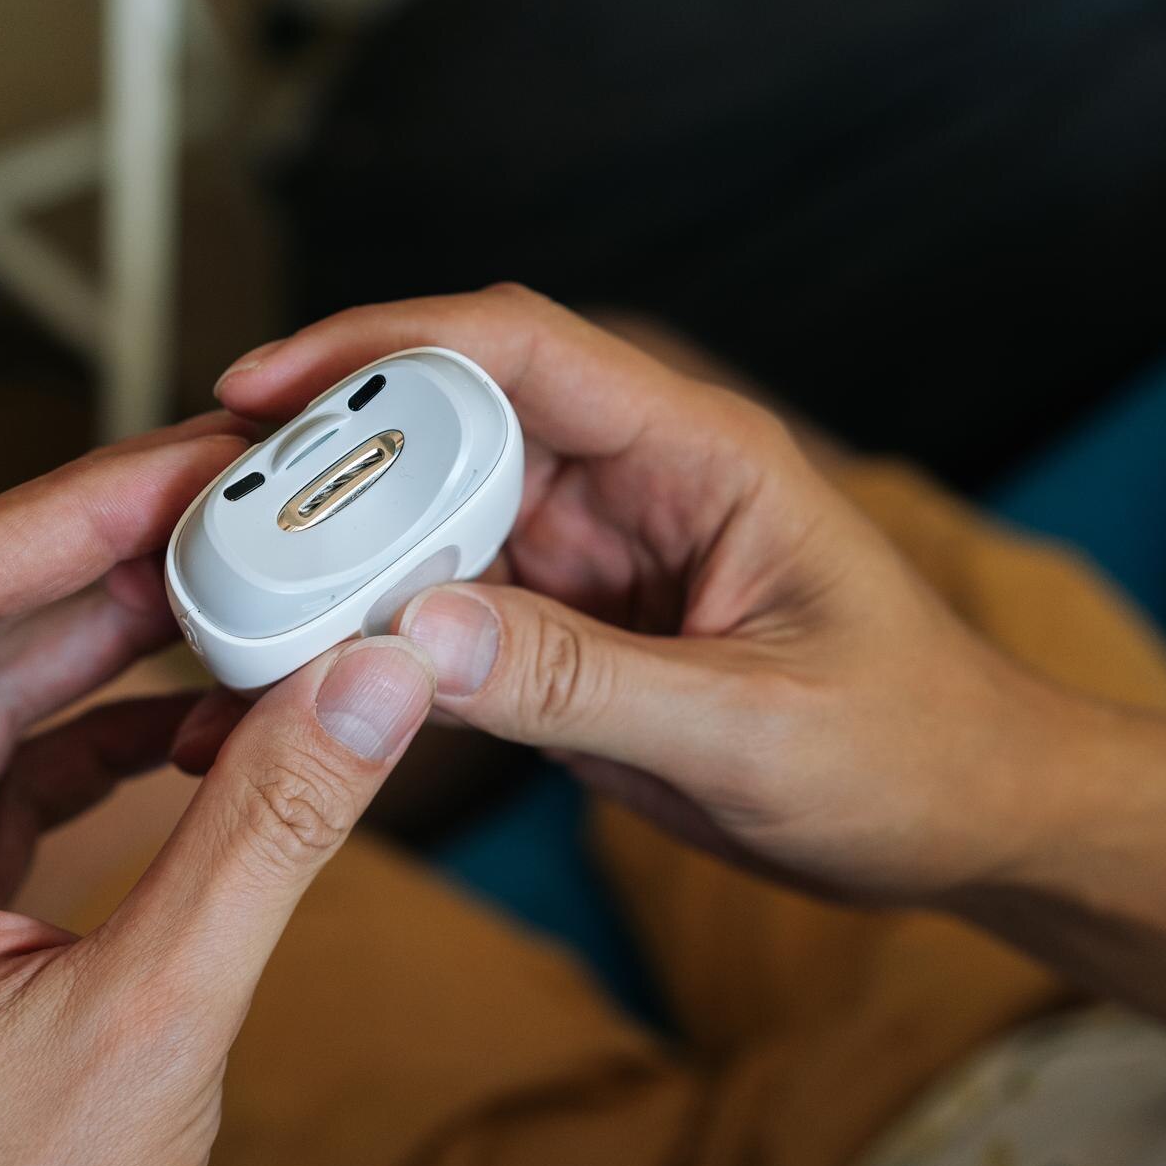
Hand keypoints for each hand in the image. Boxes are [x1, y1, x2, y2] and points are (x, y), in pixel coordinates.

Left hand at [0, 415, 435, 1165]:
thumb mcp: (148, 1026)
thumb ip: (267, 835)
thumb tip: (368, 683)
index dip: (78, 507)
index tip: (206, 462)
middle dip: (120, 560)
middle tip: (257, 508)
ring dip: (128, 646)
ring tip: (259, 601)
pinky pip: (17, 776)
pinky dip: (121, 738)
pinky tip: (219, 724)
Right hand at [216, 285, 1065, 902]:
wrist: (965, 819)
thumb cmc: (910, 750)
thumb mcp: (754, 727)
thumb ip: (589, 684)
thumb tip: (421, 635)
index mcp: (699, 456)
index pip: (521, 351)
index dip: (383, 345)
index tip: (267, 384)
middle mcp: (632, 488)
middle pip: (445, 428)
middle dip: (323, 459)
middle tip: (200, 509)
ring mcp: (596, 561)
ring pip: (430, 523)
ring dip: (333, 556)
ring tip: (221, 597)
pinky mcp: (574, 633)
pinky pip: (451, 615)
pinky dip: (376, 639)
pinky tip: (300, 677)